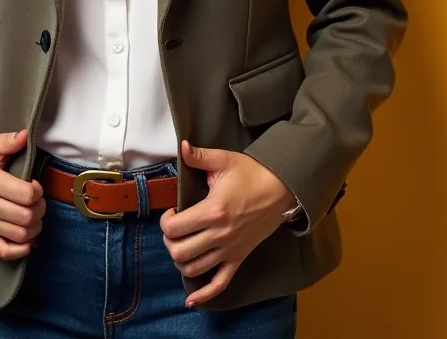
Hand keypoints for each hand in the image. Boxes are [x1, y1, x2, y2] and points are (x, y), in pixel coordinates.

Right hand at [0, 127, 45, 260]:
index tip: (36, 185)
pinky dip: (21, 250)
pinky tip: (29, 239)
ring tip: (35, 216)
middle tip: (39, 201)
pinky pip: (4, 251)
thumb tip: (25, 135)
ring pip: (19, 236)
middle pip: (25, 217)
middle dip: (40, 209)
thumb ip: (8, 141)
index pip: (26, 195)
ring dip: (35, 228)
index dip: (38, 191)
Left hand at [160, 139, 296, 307]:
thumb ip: (199, 156)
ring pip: (194, 269)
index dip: (165, 222)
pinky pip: (220, 283)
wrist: (281, 189)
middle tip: (175, 228)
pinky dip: (204, 294)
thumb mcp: (224, 160)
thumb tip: (182, 146)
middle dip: (170, 241)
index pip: (175, 228)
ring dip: (181, 260)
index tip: (172, 212)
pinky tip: (191, 299)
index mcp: (212, 211)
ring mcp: (230, 250)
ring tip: (183, 245)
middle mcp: (219, 235)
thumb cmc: (252, 173)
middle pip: (180, 252)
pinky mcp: (239, 258)